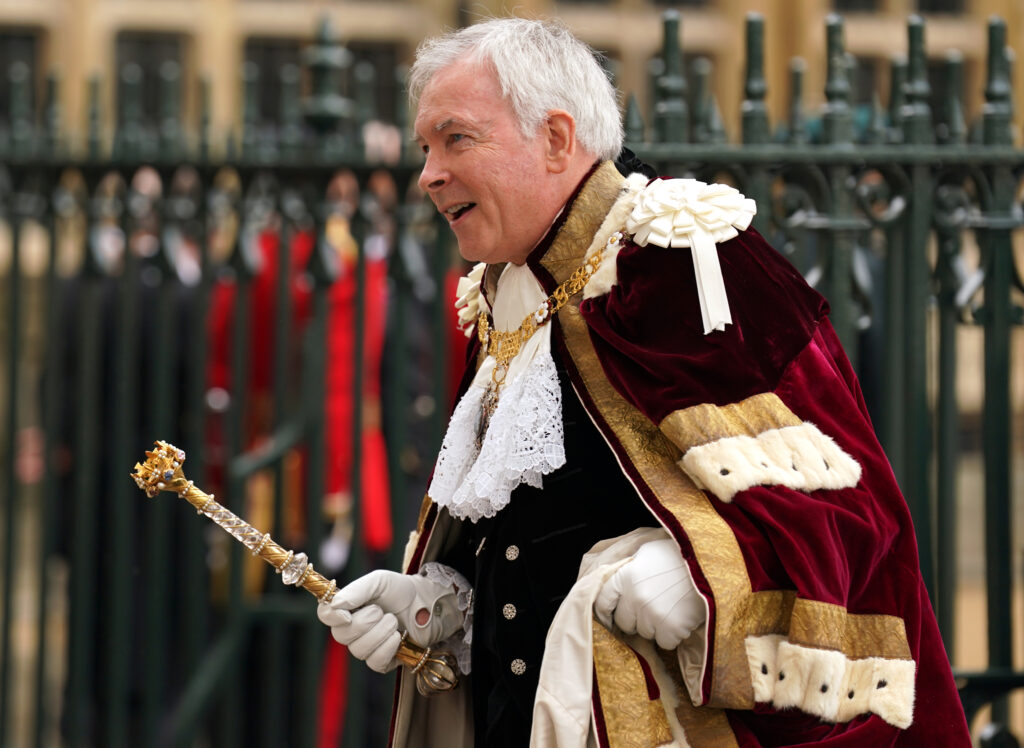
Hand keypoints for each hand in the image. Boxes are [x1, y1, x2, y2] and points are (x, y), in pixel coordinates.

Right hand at [317, 570, 463, 671]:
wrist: (427, 603)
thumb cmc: (400, 590)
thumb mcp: (379, 581)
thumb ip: (357, 590)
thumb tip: (335, 605)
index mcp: (347, 607)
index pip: (325, 614)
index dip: (331, 617)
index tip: (346, 614)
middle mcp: (352, 629)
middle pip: (341, 635)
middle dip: (365, 622)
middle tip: (381, 611)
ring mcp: (366, 647)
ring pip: (359, 650)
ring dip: (380, 632)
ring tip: (394, 621)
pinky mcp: (381, 661)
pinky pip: (375, 662)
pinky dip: (388, 648)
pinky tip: (398, 637)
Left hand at [593, 538, 703, 649]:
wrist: (711, 564)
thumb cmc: (678, 555)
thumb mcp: (647, 552)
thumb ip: (629, 569)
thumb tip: (614, 584)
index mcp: (625, 575)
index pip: (602, 601)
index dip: (607, 609)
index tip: (614, 614)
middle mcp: (635, 596)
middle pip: (624, 622)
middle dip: (635, 618)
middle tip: (652, 608)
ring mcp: (652, 613)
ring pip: (644, 633)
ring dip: (655, 626)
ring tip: (671, 608)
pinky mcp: (670, 628)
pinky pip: (664, 642)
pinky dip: (673, 635)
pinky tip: (682, 617)